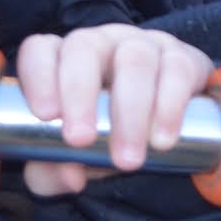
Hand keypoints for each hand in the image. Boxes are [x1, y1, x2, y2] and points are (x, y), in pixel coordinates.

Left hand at [14, 24, 213, 196]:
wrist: (162, 135)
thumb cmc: (102, 138)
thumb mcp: (71, 160)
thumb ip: (53, 173)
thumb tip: (70, 177)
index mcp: (62, 59)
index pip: (40, 50)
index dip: (38, 76)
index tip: (46, 115)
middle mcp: (99, 43)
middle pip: (84, 48)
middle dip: (79, 93)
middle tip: (80, 140)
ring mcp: (142, 45)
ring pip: (134, 60)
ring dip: (129, 111)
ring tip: (127, 159)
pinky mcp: (182, 58)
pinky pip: (177, 70)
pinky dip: (170, 106)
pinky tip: (163, 140)